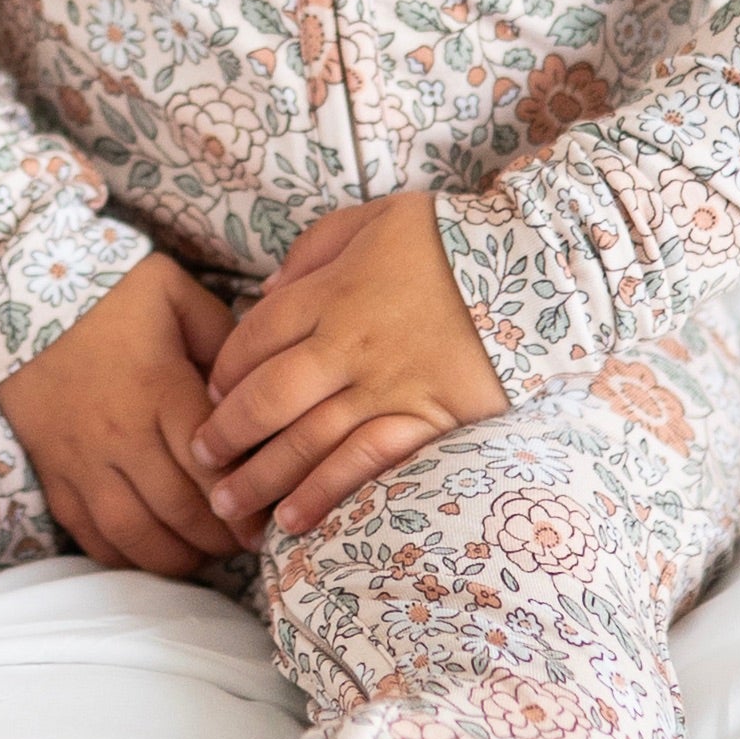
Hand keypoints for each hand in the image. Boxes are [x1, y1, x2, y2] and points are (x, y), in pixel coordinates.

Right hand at [0, 251, 242, 576]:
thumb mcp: (175, 293)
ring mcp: (82, 461)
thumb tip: (254, 385)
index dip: (242, 501)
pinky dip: (126, 557)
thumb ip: (223, 336)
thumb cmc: (108, 295)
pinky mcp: (54, 476)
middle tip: (245, 544)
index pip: (209, 464)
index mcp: (159, 388)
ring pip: (134, 534)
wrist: (15, 297)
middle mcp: (120, 434)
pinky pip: (90, 535)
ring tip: (205, 554)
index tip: (265, 520)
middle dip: (220, 538)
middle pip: (178, 509)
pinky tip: (154, 554)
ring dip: (176, 557)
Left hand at [193, 193, 506, 535]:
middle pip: (269, 396)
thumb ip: (313, 250)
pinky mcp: (430, 420)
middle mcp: (352, 344)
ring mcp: (391, 387)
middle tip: (202, 460)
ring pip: (308, 440)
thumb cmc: (448, 240)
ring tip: (228, 506)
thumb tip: (264, 292)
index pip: (255, 338)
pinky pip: (366, 463)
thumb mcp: (374, 219)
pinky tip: (294, 519)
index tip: (211, 396)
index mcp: (334, 291)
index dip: (224, 371)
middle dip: (227, 434)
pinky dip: (326, 493)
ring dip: (262, 477)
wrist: (537, 264)